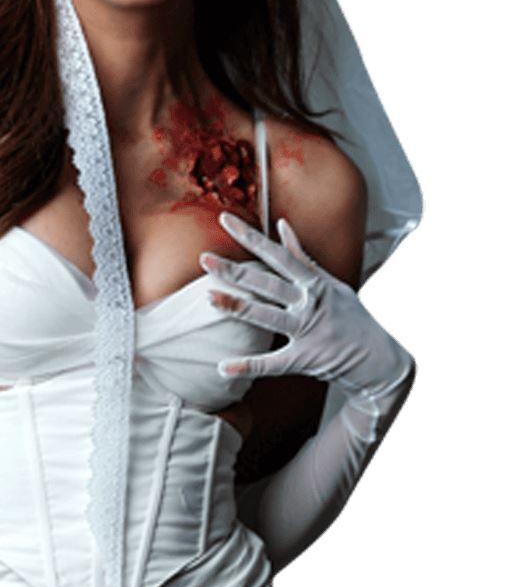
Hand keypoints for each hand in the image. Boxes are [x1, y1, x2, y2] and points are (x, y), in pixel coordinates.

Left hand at [201, 211, 413, 404]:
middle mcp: (310, 303)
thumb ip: (304, 257)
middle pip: (266, 283)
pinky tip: (223, 366)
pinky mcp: (307, 358)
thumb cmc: (353, 318)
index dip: (250, 236)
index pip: (277, 254)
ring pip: (267, 316)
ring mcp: (309, 330)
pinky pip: (273, 362)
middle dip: (235, 270)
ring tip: (209, 297)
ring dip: (237, 307)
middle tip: (204, 258)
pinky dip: (248, 365)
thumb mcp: (333, 283)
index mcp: (314, 282)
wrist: (383, 362)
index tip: (224, 220)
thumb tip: (282, 226)